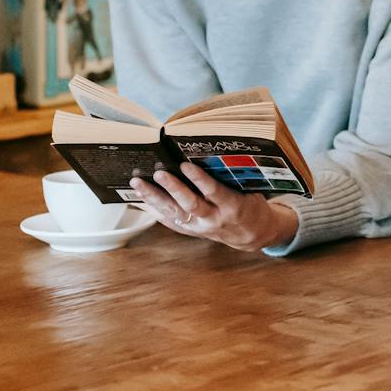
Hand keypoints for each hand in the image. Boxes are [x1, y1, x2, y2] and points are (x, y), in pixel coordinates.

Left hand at [131, 164, 299, 251]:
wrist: (252, 234)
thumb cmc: (251, 205)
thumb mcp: (249, 191)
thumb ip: (230, 179)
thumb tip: (206, 156)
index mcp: (233, 206)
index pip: (213, 191)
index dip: (199, 179)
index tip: (184, 164)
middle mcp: (215, 219)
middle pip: (190, 204)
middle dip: (172, 188)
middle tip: (158, 172)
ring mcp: (201, 228)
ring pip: (175, 213)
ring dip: (155, 198)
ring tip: (139, 183)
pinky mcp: (192, 232)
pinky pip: (171, 222)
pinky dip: (155, 210)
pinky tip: (142, 199)